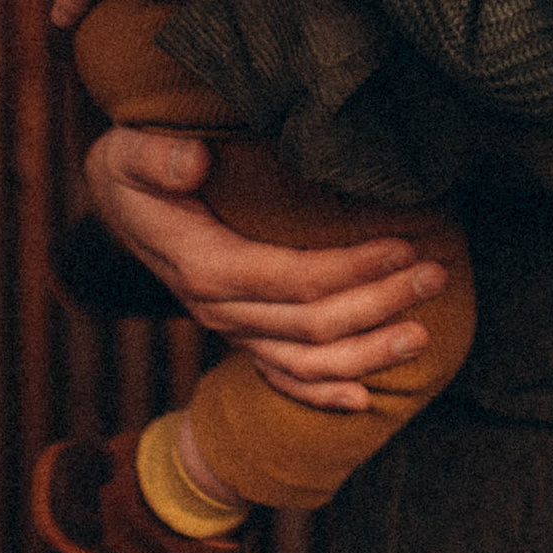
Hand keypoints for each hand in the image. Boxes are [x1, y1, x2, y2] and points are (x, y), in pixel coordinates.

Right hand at [80, 124, 449, 413]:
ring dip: (369, 353)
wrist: (117, 203)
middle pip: (313, 324)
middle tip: (435, 276)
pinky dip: (323, 393)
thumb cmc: (135, 171)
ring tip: (422, 333)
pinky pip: (282, 376)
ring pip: (307, 361)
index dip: (352, 269)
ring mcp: (232, 330)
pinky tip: (365, 398)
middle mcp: (220, 310)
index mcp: (205, 268)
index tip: (404, 246)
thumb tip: (196, 163)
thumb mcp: (130, 154)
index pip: (294, 279)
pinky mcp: (241, 334)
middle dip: (380, 302)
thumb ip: (160, 158)